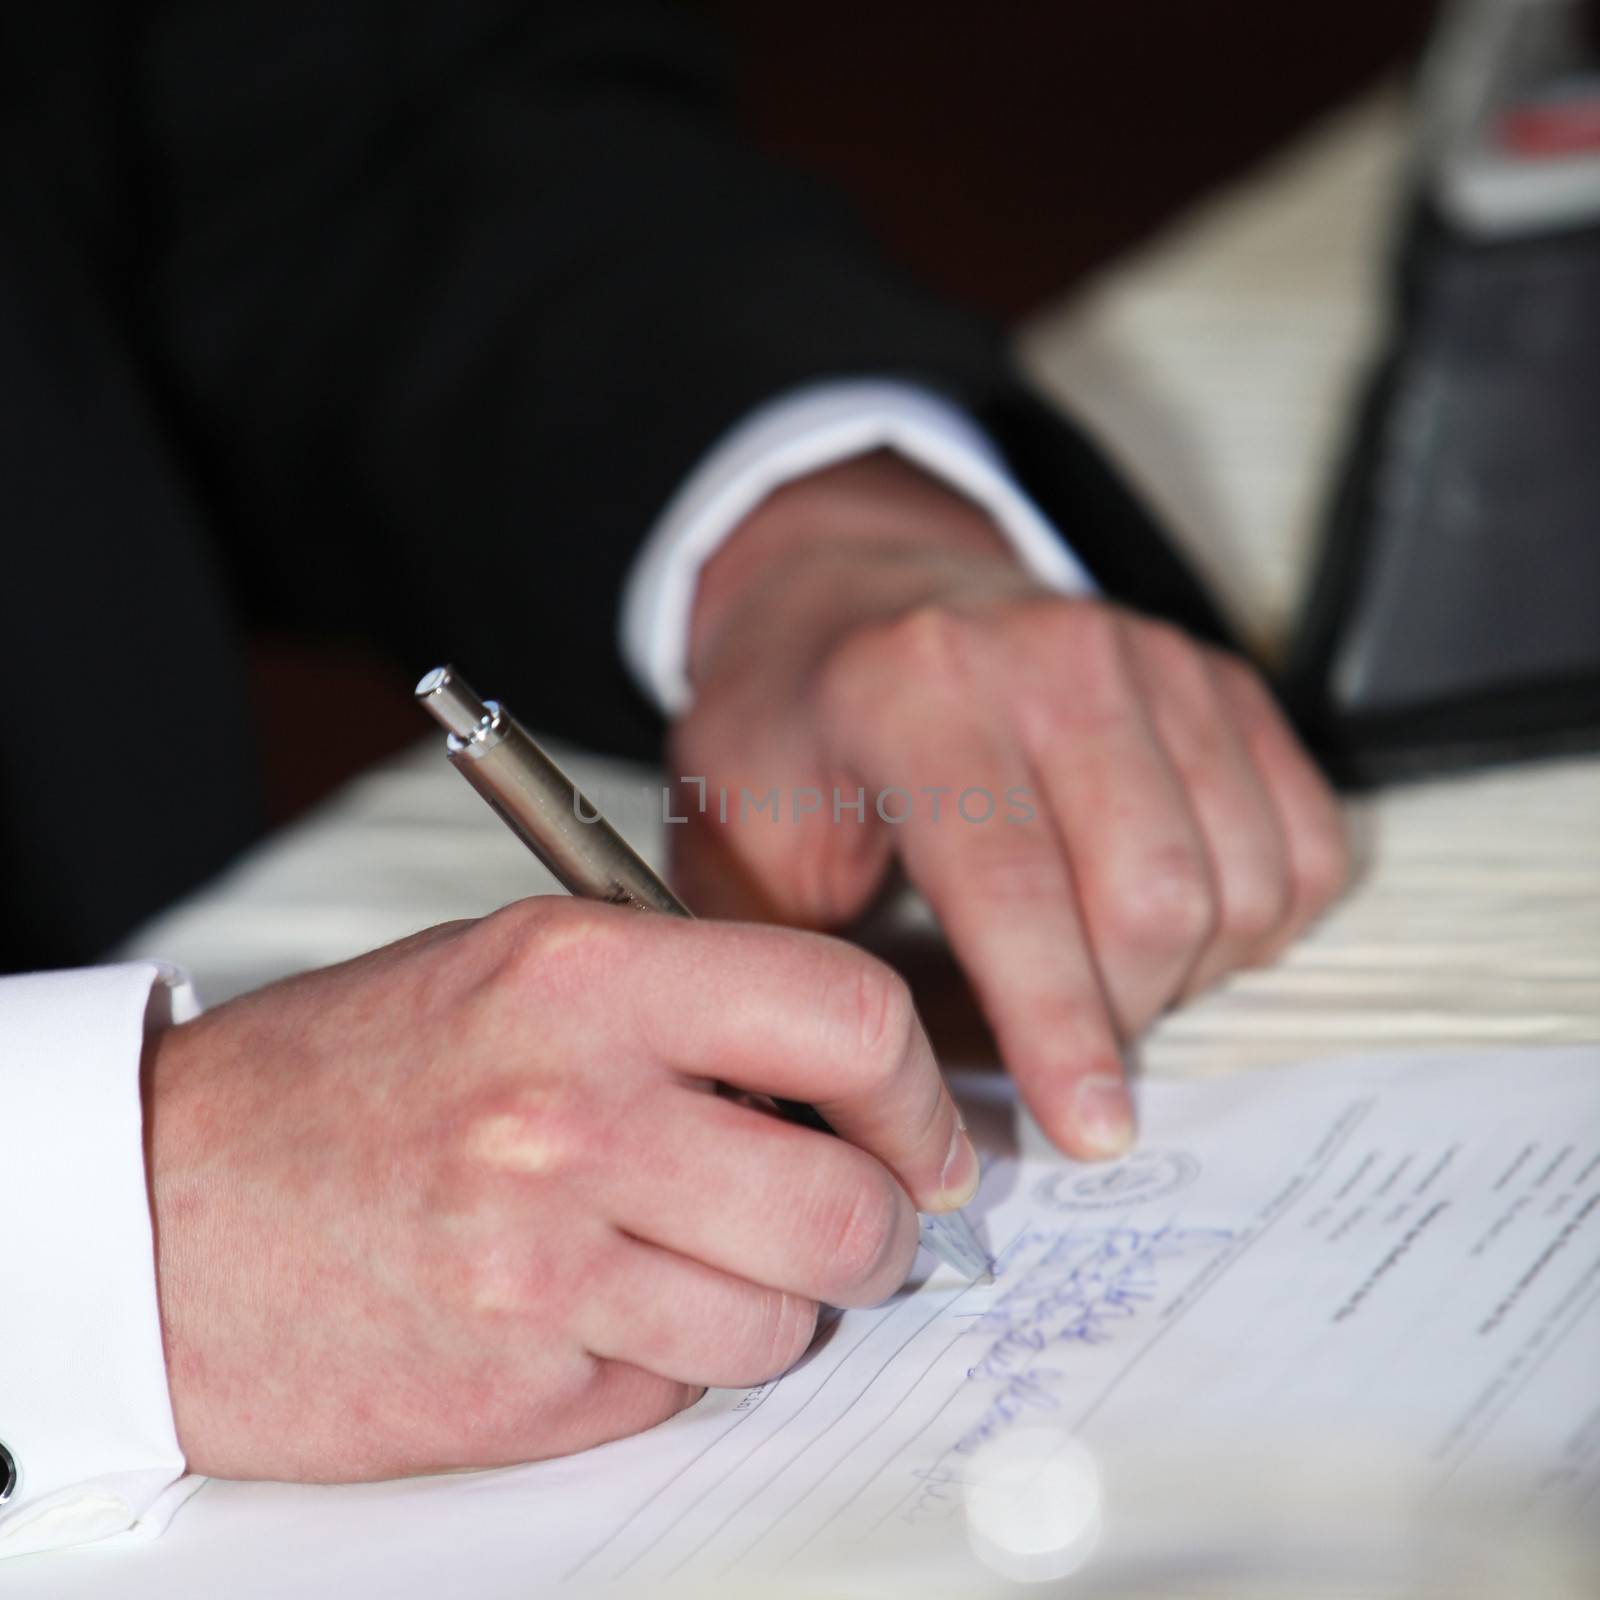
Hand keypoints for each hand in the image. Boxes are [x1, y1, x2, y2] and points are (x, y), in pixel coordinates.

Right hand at [143, 898, 975, 1480]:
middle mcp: (571, 1111)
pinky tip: (598, 1303)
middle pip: (848, 1207)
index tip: (924, 1133)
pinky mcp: (519, 1382)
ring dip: (771, 1303)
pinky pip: (681, 1386)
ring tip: (692, 1256)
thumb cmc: (348, 1076)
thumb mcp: (520, 968)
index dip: (919, 1090)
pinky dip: (673, 1355)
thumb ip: (691, 1007)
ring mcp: (543, 1259)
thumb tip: (853, 1085)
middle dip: (882, 1231)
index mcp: (585, 974)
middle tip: (858, 1223)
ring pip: (779, 1322)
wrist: (164, 1205)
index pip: (847, 1017)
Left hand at [672, 452, 1349, 1158]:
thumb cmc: (791, 727)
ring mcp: (1153, 659)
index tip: (1086, 1130)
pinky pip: (1304, 846)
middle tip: (1061, 1047)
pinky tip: (1170, 924)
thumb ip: (785, 963)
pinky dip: (1255, 922)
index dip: (1056, 1027)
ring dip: (1187, 973)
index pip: (1014, 887)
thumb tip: (839, 1112)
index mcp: (916, 692)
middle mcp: (1054, 658)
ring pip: (1244, 883)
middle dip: (1122, 1017)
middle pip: (1156, 899)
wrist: (851, 597)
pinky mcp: (1220, 680)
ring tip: (1098, 972)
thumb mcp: (730, 834)